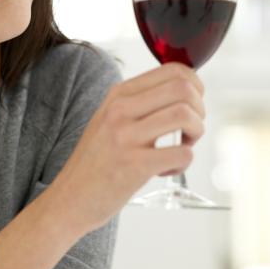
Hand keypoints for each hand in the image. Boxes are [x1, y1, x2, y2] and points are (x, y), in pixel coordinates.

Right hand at [50, 62, 205, 232]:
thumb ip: (141, 102)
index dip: (196, 86)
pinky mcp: (133, 165)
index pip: (174, 70)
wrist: (70, 198)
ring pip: (185, 116)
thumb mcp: (110, 118)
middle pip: (184, 89)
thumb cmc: (97, 160)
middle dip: (200, 109)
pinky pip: (181, 153)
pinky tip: (168, 168)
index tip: (192, 105)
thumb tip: (186, 92)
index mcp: (119, 94)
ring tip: (182, 146)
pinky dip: (184, 162)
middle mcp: (121, 109)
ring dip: (196, 133)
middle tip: (191, 129)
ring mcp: (126, 136)